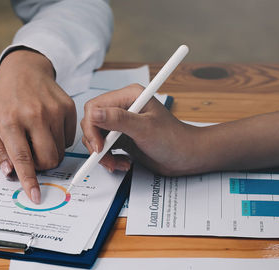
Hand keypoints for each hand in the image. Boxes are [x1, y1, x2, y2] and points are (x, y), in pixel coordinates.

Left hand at [0, 50, 75, 203]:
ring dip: (49, 153)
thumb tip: (9, 172)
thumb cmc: (4, 98)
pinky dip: (58, 141)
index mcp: (10, 120)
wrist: (24, 69)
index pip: (22, 157)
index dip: (29, 180)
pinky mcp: (68, 107)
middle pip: (47, 159)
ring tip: (37, 138)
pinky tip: (47, 127)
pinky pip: (69, 140)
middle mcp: (34, 114)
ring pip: (60, 152)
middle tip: (31, 156)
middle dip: (40, 166)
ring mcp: (54, 110)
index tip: (35, 196)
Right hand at [80, 84, 203, 175]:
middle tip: (105, 157)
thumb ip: (118, 119)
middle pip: (92, 122)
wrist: (186, 157)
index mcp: (128, 96)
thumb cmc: (173, 139)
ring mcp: (121, 123)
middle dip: (96, 143)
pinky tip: (122, 163)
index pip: (95, 107)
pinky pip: (104, 146)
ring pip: (96, 136)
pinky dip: (109, 158)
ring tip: (117, 164)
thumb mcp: (145, 129)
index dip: (92, 128)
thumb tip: (94, 113)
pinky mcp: (121, 137)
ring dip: (102, 154)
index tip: (99, 147)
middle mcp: (123, 106)